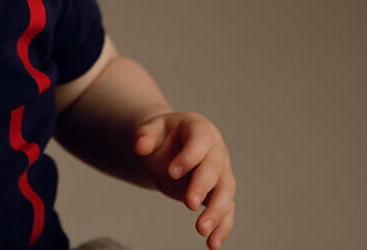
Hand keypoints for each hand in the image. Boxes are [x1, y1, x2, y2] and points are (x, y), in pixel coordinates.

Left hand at [135, 111, 235, 248]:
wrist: (173, 145)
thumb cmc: (165, 136)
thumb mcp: (153, 129)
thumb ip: (146, 135)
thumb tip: (139, 145)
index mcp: (200, 130)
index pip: (200, 143)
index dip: (188, 157)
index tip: (171, 172)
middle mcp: (216, 152)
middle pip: (214, 169)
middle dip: (202, 187)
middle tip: (189, 203)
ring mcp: (221, 173)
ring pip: (225, 192)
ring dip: (216, 212)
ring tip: (202, 230)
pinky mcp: (220, 193)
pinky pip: (226, 210)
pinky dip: (222, 227)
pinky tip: (213, 244)